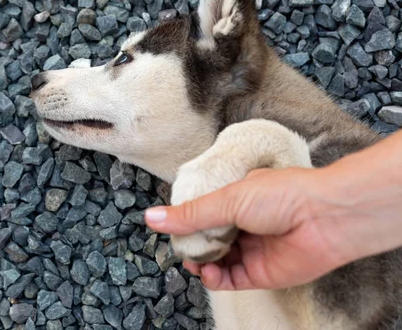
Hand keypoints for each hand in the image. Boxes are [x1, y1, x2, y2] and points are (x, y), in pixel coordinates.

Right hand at [146, 167, 359, 290]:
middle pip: (207, 239)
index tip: (172, 228)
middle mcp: (243, 225)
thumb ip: (190, 214)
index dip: (186, 222)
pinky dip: (215, 279)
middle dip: (192, 245)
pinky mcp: (261, 273)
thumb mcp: (227, 199)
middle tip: (183, 248)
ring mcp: (251, 250)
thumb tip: (151, 217)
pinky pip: (231, 279)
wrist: (325, 218)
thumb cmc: (282, 196)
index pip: (203, 214)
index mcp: (236, 200)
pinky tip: (209, 273)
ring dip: (202, 263)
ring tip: (195, 261)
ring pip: (216, 261)